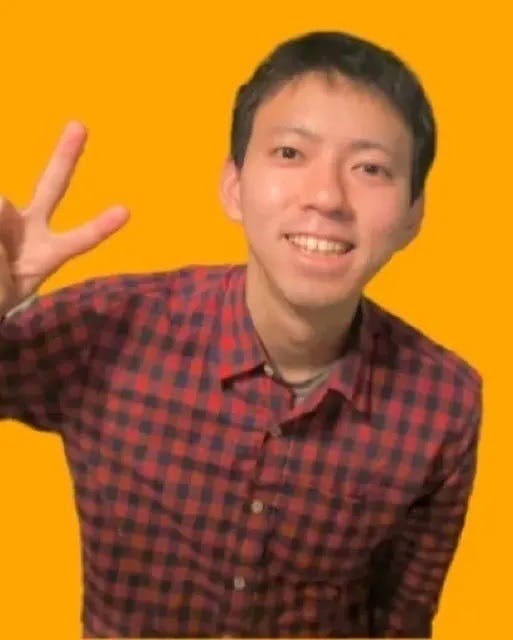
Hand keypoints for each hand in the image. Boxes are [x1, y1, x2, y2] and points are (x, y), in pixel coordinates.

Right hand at [0, 121, 128, 314]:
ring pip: (1, 204)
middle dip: (65, 157)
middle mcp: (30, 229)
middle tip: (80, 125)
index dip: (98, 227)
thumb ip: (3, 253)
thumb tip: (0, 201)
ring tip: (1, 255)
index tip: (125, 211)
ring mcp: (5, 219)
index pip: (78, 241)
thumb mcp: (5, 290)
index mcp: (47, 254)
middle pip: (51, 187)